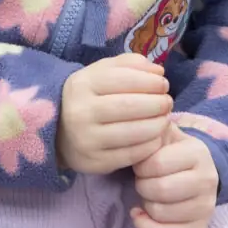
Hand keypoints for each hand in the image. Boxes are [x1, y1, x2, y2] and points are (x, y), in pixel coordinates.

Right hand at [58, 53, 172, 174]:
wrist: (59, 131)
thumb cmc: (90, 97)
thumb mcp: (101, 73)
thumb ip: (129, 65)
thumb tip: (158, 71)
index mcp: (82, 84)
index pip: (123, 80)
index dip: (150, 81)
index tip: (164, 84)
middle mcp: (80, 112)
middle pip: (130, 107)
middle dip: (157, 104)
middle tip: (168, 103)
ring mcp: (86, 140)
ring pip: (133, 133)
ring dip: (158, 125)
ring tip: (165, 120)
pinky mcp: (95, 162)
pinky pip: (131, 155)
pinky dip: (150, 145)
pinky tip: (156, 137)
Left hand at [129, 125, 216, 227]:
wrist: (195, 171)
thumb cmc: (170, 152)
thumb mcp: (164, 134)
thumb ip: (151, 128)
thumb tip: (142, 122)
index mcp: (198, 152)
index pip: (157, 165)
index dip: (141, 166)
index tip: (142, 163)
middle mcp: (208, 180)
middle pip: (160, 191)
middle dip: (142, 186)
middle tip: (143, 180)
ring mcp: (207, 206)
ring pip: (162, 214)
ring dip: (147, 205)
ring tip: (149, 194)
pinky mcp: (201, 227)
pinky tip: (140, 215)